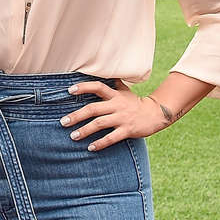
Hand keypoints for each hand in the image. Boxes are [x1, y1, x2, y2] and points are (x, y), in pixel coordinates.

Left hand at [60, 80, 175, 151]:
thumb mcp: (125, 91)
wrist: (156, 114)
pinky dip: (100, 143)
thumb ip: (113, 83)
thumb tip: (105, 72)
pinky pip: (112, 138)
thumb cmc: (136, 103)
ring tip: (73, 136)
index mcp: (115, 95)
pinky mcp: (127, 130)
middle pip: (93, 109)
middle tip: (63, 122)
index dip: (84, 87)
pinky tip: (90, 147)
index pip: (98, 87)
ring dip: (85, 130)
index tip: (69, 90)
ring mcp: (122, 118)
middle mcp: (117, 105)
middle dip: (77, 115)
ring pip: (100, 124)